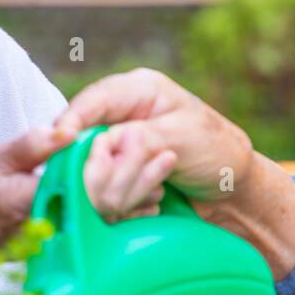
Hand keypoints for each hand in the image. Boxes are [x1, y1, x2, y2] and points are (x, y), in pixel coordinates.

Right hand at [54, 68, 294, 279]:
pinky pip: (100, 192)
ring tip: (159, 192)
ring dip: (121, 189)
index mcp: (136, 90)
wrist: (232, 192)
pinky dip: (123, 204)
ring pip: (89, 171)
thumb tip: (103, 147)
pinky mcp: (114, 175)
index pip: (91, 101)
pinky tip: (153, 204)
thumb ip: (141, 139)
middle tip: (130, 188)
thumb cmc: (217, 153)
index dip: (72, 121)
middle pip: (81, 139)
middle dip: (103, 168)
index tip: (62, 142)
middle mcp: (119, 115)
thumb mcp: (182, 138)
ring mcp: (115, 147)